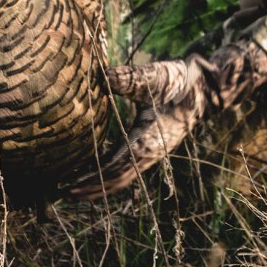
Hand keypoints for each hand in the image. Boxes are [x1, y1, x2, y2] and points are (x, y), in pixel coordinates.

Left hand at [67, 40, 266, 199]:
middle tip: (64, 192)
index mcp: (148, 140)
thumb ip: (130, 78)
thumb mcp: (154, 77)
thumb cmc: (177, 82)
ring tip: (75, 189)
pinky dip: (109, 174)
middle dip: (91, 188)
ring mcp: (151, 153)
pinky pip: (127, 169)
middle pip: (116, 180)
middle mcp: (150, 152)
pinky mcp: (151, 149)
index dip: (92, 178)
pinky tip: (94, 172)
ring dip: (99, 185)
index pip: (115, 167)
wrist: (202, 88)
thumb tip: (104, 75)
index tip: (70, 183)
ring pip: (122, 178)